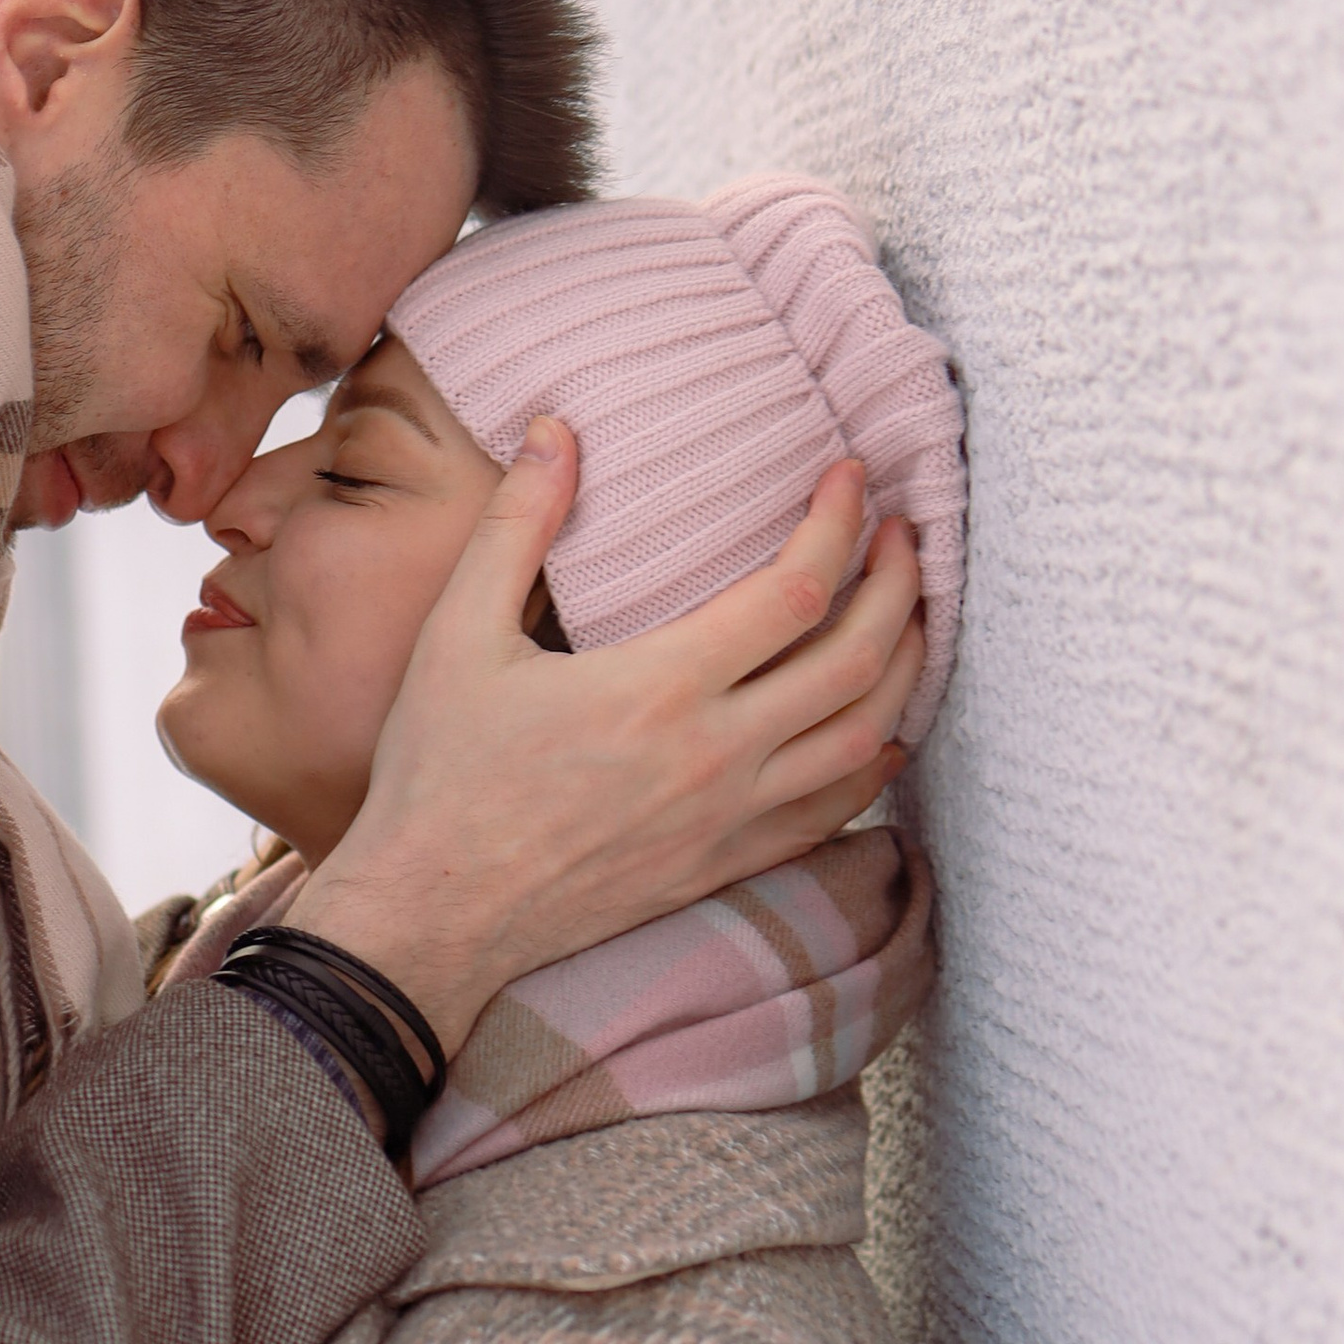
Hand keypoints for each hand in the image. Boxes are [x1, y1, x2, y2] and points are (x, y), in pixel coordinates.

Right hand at [292, 426, 926, 1051]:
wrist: (433, 914)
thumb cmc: (439, 773)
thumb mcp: (458, 633)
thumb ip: (516, 524)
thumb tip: (554, 429)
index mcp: (661, 687)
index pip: (797, 591)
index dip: (840, 525)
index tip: (849, 476)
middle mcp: (716, 756)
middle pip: (856, 660)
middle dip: (898, 585)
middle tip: (904, 535)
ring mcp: (729, 820)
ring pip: (864, 737)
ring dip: (904, 668)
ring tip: (910, 615)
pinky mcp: (722, 866)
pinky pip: (832, 815)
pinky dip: (872, 764)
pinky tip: (880, 731)